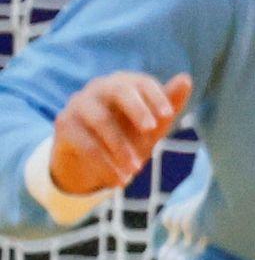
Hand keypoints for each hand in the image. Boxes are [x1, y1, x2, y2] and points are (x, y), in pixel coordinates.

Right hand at [47, 71, 191, 196]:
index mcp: (125, 83)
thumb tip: (186, 79)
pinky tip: (120, 181)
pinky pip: (86, 143)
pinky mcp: (64, 123)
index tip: (168, 115)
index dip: (156, 96)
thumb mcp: (153, 124)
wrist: (93, 158)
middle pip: (119, 91)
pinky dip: (105, 164)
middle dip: (137, 109)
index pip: (141, 82)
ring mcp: (79, 104)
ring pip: (101, 120)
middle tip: (152, 131)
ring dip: (121, 148)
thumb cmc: (130, 133)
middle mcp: (100, 88)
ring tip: (137, 170)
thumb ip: (169, 104)